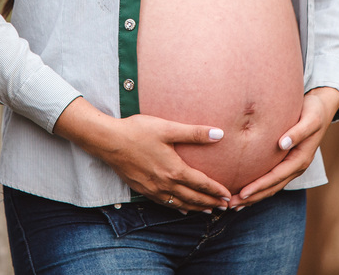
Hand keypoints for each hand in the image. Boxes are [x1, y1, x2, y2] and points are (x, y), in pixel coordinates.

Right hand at [54, 98, 232, 211]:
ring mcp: (153, 189)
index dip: (216, 191)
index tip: (228, 196)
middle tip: (225, 207)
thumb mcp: (168, 128)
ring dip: (196, 208)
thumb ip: (195, 133)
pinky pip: (165, 204)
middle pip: (193, 198)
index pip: (201, 184)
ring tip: (208, 210)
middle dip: (210, 202)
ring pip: (180, 204)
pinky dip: (178, 208)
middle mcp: (165, 184)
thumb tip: (220, 134)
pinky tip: (182, 209)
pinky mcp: (143, 189)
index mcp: (175, 170)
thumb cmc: (138, 132)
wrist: (109, 141)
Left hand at [230, 87, 338, 208]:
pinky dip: (259, 187)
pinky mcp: (287, 162)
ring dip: (254, 196)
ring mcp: (292, 167)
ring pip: (272, 187)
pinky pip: (272, 179)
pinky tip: (246, 191)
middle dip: (253, 197)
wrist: (322, 108)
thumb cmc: (314, 111)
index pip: (276, 177)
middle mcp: (296, 167)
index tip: (242, 193)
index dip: (259, 186)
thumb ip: (298, 132)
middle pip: (272, 187)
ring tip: (235, 204)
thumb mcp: (310, 119)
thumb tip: (283, 144)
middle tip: (231, 205)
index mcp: (301, 159)